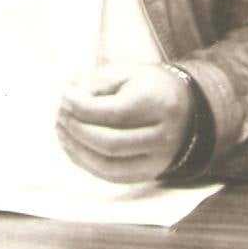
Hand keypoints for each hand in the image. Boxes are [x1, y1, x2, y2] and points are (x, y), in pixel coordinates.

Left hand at [56, 64, 193, 182]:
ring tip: (61, 131)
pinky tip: (73, 148)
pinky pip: (113, 176)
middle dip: (77, 130)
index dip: (83, 107)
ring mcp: (158, 159)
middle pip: (110, 142)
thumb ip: (100, 82)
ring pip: (109, 164)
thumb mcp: (128, 72)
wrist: (188, 107)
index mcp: (158, 102)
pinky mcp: (150, 173)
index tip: (64, 96)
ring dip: (77, 150)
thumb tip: (70, 98)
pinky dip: (87, 164)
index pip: (114, 112)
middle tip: (60, 115)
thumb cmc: (150, 85)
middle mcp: (162, 135)